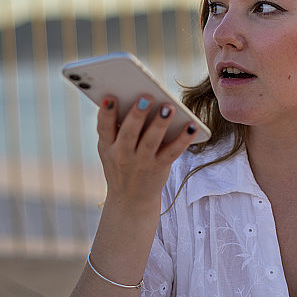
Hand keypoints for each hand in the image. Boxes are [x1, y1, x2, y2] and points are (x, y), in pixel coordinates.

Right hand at [96, 95, 196, 209]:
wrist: (130, 199)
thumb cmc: (120, 164)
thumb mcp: (108, 150)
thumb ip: (113, 128)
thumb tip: (124, 97)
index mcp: (108, 146)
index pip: (104, 128)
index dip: (106, 113)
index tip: (111, 97)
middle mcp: (123, 154)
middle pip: (130, 133)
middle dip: (137, 115)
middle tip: (146, 97)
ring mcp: (142, 162)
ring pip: (151, 141)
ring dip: (160, 124)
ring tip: (168, 107)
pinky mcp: (160, 167)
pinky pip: (173, 151)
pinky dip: (183, 139)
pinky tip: (192, 125)